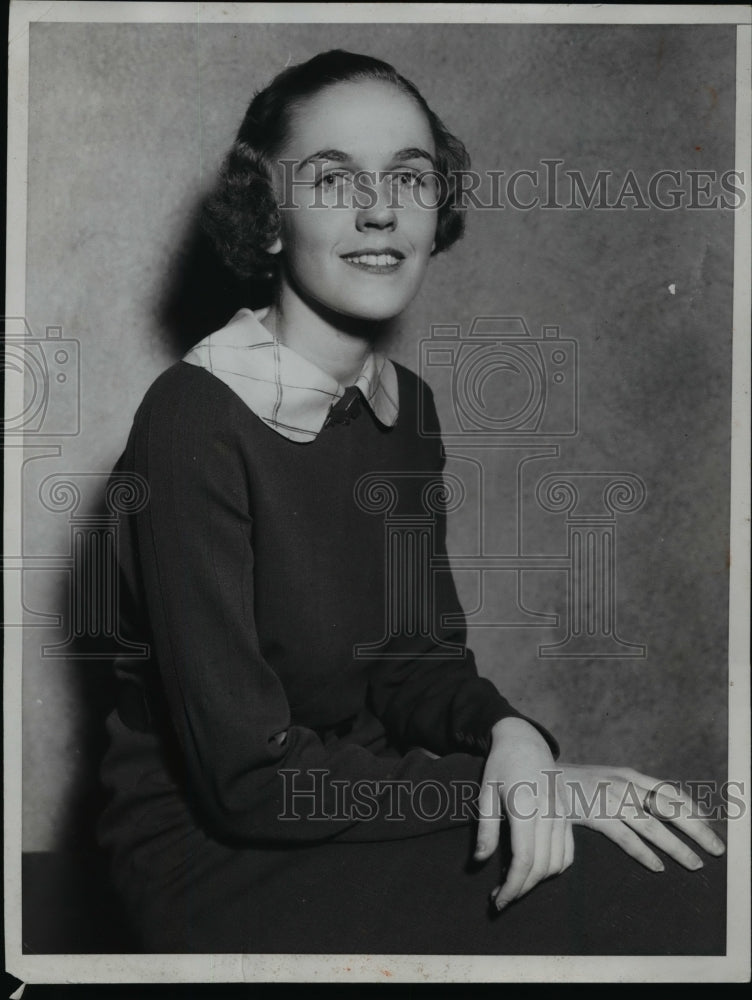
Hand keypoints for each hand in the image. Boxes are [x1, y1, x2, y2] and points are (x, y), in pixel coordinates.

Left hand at [474, 717, 574, 910]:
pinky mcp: (568, 816)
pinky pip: (568, 853)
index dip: (512, 886)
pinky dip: (554, 869)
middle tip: (500, 897)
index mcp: (526, 807)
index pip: (524, 860)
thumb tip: (480, 862)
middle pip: (541, 867)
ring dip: (537, 881)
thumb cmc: (501, 765)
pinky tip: (535, 870)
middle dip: (521, 889)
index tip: (497, 900)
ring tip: (514, 883)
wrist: (526, 741)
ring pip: (557, 863)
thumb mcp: (486, 792)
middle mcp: (549, 813)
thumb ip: (486, 829)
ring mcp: (562, 815)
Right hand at [556, 763, 725, 870]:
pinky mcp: (594, 813)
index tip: (711, 825)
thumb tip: (656, 808)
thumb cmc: (575, 783)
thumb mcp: (605, 779)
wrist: (538, 772)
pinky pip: (625, 837)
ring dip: (676, 846)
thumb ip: (629, 791)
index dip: (693, 808)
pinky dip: (643, 853)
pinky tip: (657, 867)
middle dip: (696, 828)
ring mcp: (609, 797)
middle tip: (717, 849)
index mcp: (629, 774)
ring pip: (652, 825)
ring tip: (695, 864)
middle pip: (669, 807)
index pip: (669, 791)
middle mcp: (624, 783)